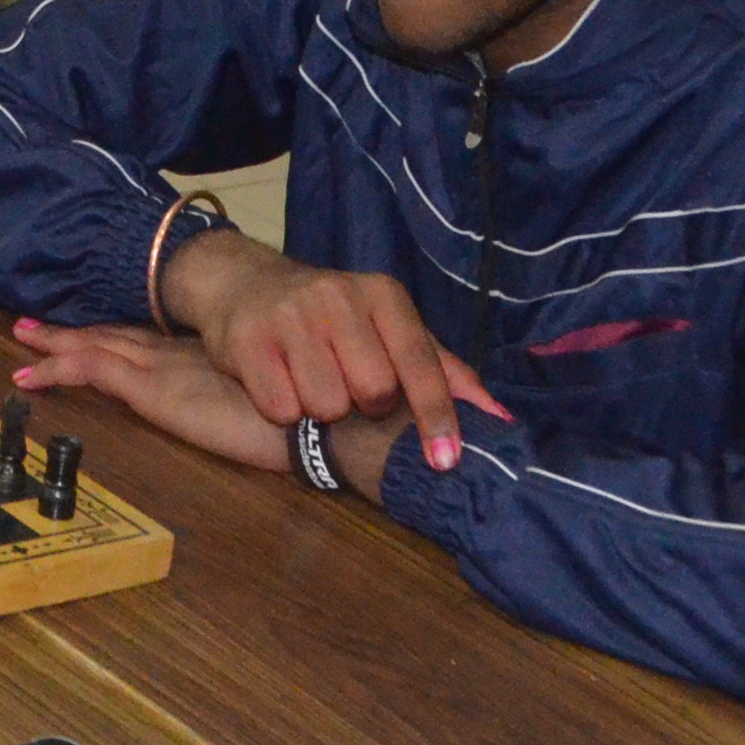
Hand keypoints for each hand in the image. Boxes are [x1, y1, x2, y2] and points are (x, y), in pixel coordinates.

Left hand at [4, 321, 304, 471]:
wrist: (322, 420)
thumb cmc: (309, 416)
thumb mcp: (271, 400)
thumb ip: (251, 396)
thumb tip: (257, 410)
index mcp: (202, 357)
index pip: (144, 341)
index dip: (111, 334)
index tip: (85, 331)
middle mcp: (176, 354)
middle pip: (112, 337)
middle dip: (73, 333)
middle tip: (33, 326)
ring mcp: (162, 368)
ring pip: (95, 347)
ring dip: (55, 345)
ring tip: (21, 340)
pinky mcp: (154, 390)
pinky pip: (93, 370)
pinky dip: (58, 369)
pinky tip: (31, 375)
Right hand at [150, 235, 511, 466]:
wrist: (245, 284)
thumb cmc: (332, 318)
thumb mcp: (389, 329)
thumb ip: (442, 371)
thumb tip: (499, 417)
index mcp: (384, 295)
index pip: (419, 361)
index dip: (435, 414)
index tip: (446, 460)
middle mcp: (339, 296)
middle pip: (373, 391)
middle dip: (364, 405)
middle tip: (348, 388)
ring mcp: (291, 315)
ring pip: (326, 404)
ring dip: (321, 410)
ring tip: (310, 382)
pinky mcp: (247, 338)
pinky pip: (281, 407)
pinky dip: (284, 410)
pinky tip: (280, 384)